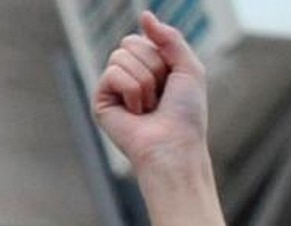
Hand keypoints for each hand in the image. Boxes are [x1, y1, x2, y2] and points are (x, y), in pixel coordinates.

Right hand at [94, 11, 207, 169]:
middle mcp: (129, 76)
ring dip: (145, 83)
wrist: (175, 146)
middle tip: (161, 97)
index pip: (143, 37)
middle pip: (130, 42)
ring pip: (121, 56)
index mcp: (149, 67)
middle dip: (153, 67)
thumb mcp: (189, 69)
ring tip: (150, 108)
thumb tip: (144, 15)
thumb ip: (171, 38)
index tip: (172, 82)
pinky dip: (132, 91)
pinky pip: (113, 73)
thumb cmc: (186, 114)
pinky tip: (136, 113)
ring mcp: (113, 88)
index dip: (162, 56)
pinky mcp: (101, 101)